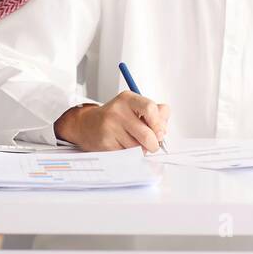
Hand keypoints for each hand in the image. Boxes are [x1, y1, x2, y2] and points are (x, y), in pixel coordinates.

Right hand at [53, 92, 169, 152]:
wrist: (88, 125)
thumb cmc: (117, 117)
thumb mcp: (134, 107)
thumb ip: (155, 113)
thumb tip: (164, 128)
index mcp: (128, 99)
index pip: (150, 108)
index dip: (159, 124)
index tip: (160, 132)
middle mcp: (118, 111)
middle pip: (146, 134)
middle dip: (154, 144)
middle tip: (152, 145)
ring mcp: (110, 127)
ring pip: (137, 147)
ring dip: (141, 150)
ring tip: (134, 142)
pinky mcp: (105, 142)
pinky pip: (127, 154)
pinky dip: (130, 154)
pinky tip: (123, 146)